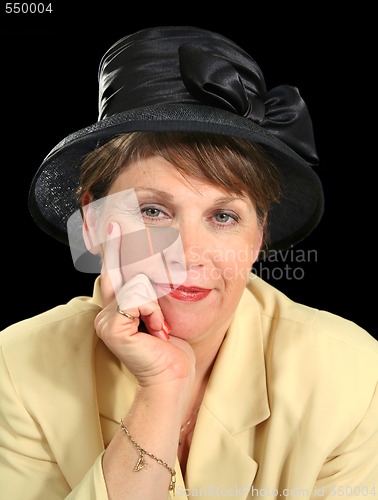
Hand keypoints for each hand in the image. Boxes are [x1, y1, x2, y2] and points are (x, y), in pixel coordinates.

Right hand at [95, 222, 194, 388]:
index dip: (113, 244)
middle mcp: (105, 312)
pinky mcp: (111, 327)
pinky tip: (157, 330)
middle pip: (121, 270)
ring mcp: (105, 320)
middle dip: (133, 260)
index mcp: (114, 308)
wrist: (173, 375)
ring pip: (135, 284)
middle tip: (133, 251)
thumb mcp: (161, 309)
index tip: (113, 221)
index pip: (113, 269)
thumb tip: (152, 260)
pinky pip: (137, 299)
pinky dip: (153, 311)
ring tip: (159, 327)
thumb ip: (148, 289)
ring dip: (155, 304)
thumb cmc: (172, 345)